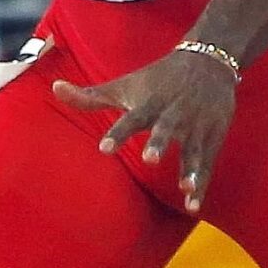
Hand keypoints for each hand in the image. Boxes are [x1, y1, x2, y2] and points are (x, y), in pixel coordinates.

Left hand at [53, 46, 239, 211]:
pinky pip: (206, 164)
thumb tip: (55, 88)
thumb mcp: (125, 85)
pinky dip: (201, 184)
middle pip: (165, 129)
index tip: (104, 149)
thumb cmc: (157, 79)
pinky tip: (192, 205)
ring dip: (190, 168)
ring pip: (192, 149)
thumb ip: (90, 96)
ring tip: (185, 187)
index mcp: (149, 103)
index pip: (132, 118)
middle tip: (149, 159)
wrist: (208, 61)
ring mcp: (195, 126)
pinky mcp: (212, 137)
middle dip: (159, 142)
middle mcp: (173, 114)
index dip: (118, 133)